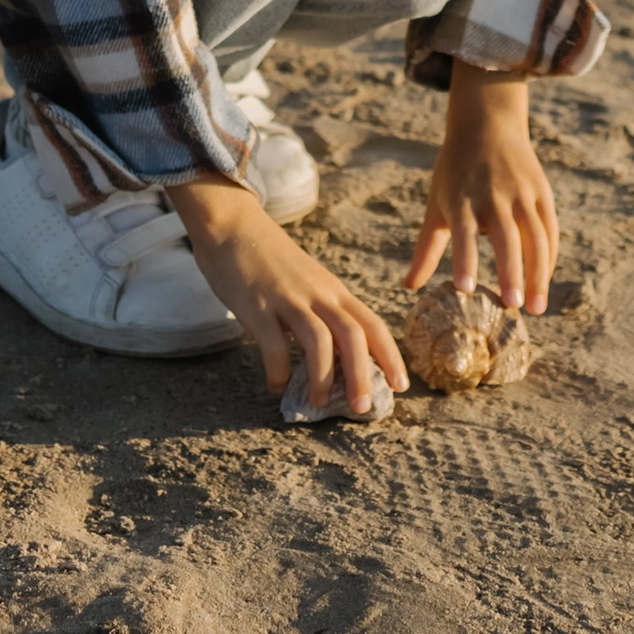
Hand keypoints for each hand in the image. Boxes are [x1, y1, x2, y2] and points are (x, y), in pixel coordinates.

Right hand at [167, 179, 408, 417]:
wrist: (233, 223)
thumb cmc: (270, 259)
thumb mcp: (308, 281)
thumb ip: (322, 311)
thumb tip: (336, 357)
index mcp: (333, 289)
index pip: (372, 323)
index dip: (390, 355)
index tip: (401, 385)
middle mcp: (317, 293)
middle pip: (352, 334)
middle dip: (363, 375)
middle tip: (363, 409)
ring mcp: (287, 298)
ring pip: (319, 340)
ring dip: (324, 377)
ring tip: (320, 404)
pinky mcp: (257, 305)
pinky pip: (273, 344)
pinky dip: (278, 370)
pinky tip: (276, 385)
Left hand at [406, 66, 557, 314]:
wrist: (488, 125)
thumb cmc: (455, 173)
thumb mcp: (436, 204)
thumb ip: (426, 249)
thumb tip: (408, 288)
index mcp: (462, 198)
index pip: (463, 233)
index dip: (464, 260)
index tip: (465, 289)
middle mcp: (494, 195)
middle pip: (506, 237)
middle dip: (511, 273)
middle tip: (513, 308)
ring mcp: (522, 193)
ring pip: (535, 236)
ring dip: (538, 274)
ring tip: (536, 308)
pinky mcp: (542, 192)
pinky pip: (549, 230)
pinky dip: (548, 259)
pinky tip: (543, 284)